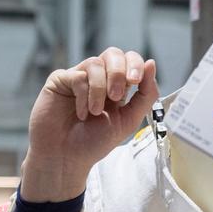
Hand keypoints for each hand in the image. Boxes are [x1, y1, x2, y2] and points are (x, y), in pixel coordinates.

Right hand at [20, 48, 158, 201]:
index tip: (135, 81)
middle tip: (116, 96)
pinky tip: (81, 113)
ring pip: (95, 63)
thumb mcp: (128, 120)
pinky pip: (77, 76)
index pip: (130, 60)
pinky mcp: (60, 80)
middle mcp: (98, 78)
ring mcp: (78, 77)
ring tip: (95, 112)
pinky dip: (83, 96)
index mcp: (117, 85)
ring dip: (100, 89)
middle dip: (118, 73)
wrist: (67, 157)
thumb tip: (152, 63)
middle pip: (113, 54)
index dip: (135, 64)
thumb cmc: (95, 142)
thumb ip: (145, 94)